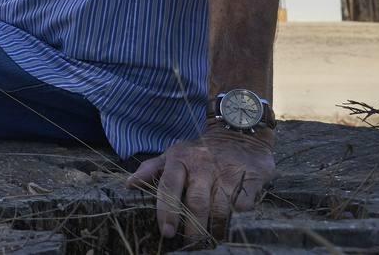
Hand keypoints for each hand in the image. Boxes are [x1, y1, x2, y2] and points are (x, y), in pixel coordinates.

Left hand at [127, 124, 274, 241]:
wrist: (238, 134)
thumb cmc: (200, 151)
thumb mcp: (173, 154)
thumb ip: (151, 169)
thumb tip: (130, 185)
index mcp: (180, 159)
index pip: (169, 186)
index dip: (167, 211)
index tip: (166, 232)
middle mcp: (202, 166)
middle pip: (196, 203)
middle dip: (193, 229)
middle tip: (190, 245)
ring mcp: (226, 173)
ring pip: (220, 210)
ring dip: (214, 230)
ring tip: (208, 241)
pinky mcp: (248, 181)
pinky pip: (241, 209)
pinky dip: (235, 222)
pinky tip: (228, 228)